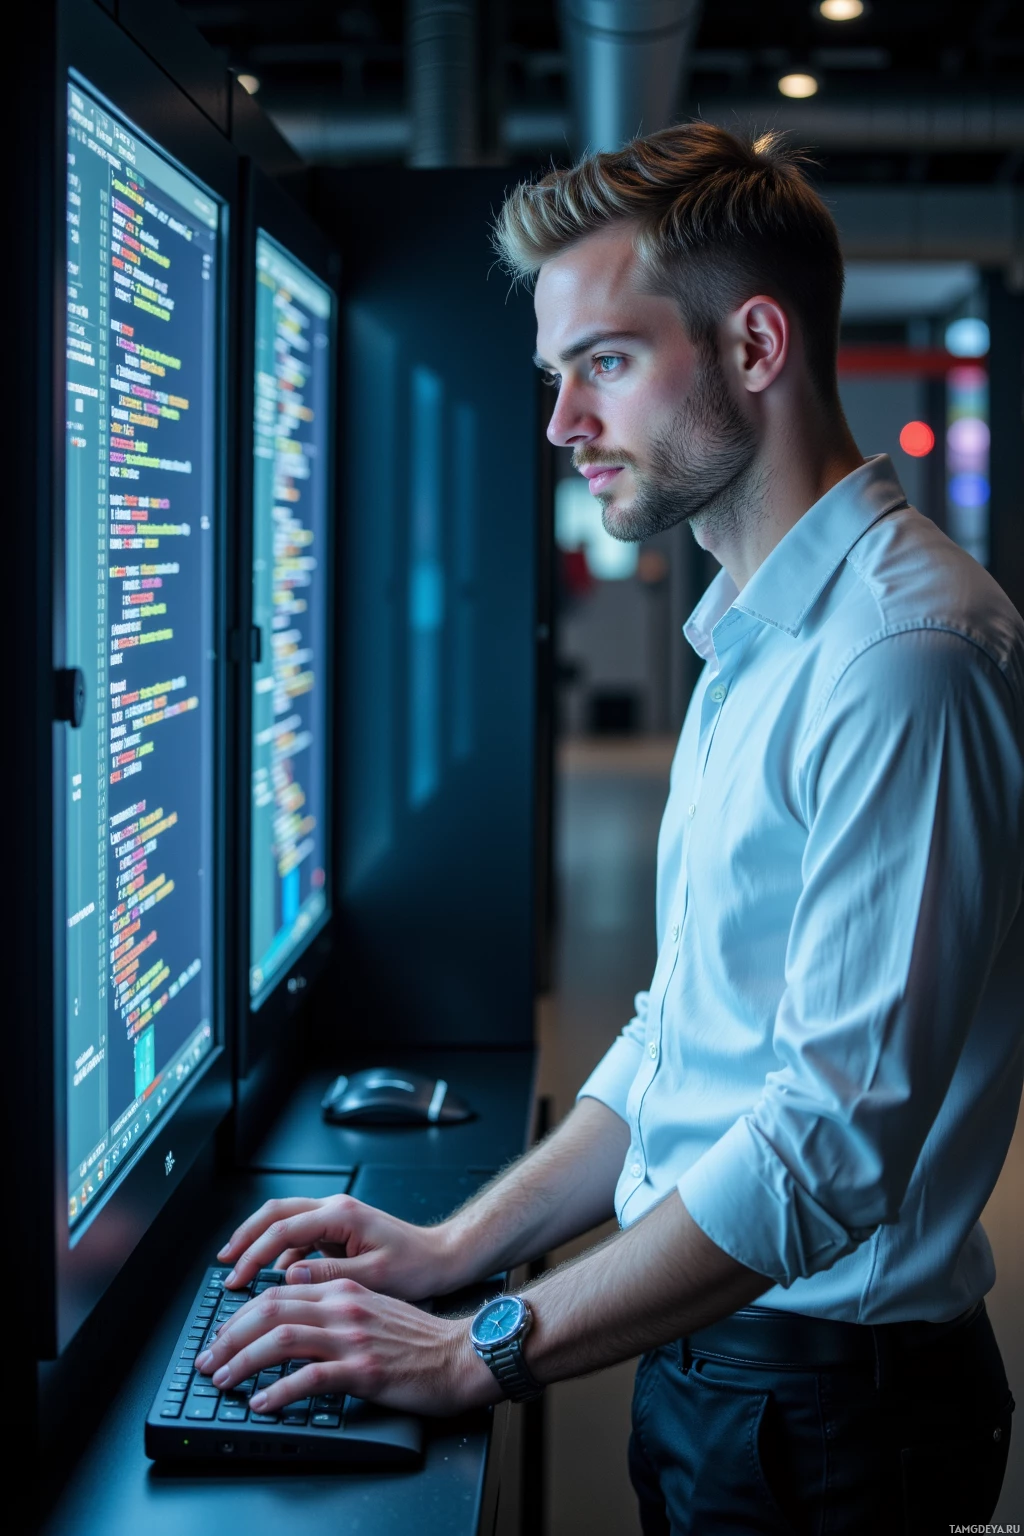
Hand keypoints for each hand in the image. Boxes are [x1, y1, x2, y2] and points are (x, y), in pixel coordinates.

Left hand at [194, 1279, 499, 1416]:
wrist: (459, 1354)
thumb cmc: (418, 1338)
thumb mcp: (372, 1307)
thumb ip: (334, 1303)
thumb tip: (292, 1310)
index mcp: (343, 1290)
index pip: (277, 1293)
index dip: (241, 1315)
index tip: (221, 1337)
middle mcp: (343, 1307)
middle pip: (270, 1311)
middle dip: (230, 1337)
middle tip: (209, 1361)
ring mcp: (352, 1338)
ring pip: (283, 1339)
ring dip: (244, 1361)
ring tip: (224, 1380)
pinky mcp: (363, 1369)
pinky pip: (310, 1379)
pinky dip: (279, 1391)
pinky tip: (263, 1402)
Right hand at [216, 1194, 458, 1297]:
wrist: (442, 1257)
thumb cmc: (416, 1266)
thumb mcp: (373, 1276)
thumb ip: (329, 1275)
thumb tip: (287, 1276)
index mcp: (341, 1214)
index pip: (283, 1228)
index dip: (254, 1252)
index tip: (236, 1276)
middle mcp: (335, 1208)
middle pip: (276, 1214)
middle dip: (246, 1237)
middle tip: (225, 1263)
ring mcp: (336, 1218)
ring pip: (285, 1222)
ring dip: (261, 1243)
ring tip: (240, 1270)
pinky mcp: (338, 1231)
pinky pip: (301, 1237)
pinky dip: (282, 1253)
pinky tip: (275, 1277)